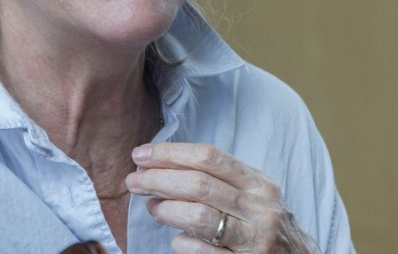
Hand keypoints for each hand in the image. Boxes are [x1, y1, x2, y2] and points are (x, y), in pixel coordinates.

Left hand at [125, 143, 318, 252]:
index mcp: (259, 183)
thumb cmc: (264, 225)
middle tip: (133, 181)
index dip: (170, 153)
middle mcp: (260, 209)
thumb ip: (218, 179)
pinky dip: (182, 242)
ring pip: (199, 216)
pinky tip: (176, 239)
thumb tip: (160, 164)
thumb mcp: (253, 195)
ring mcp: (254, 240)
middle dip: (158, 180)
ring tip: (153, 208)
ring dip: (166, 210)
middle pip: (199, 184)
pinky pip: (202, 251)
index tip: (140, 154)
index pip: (209, 156)